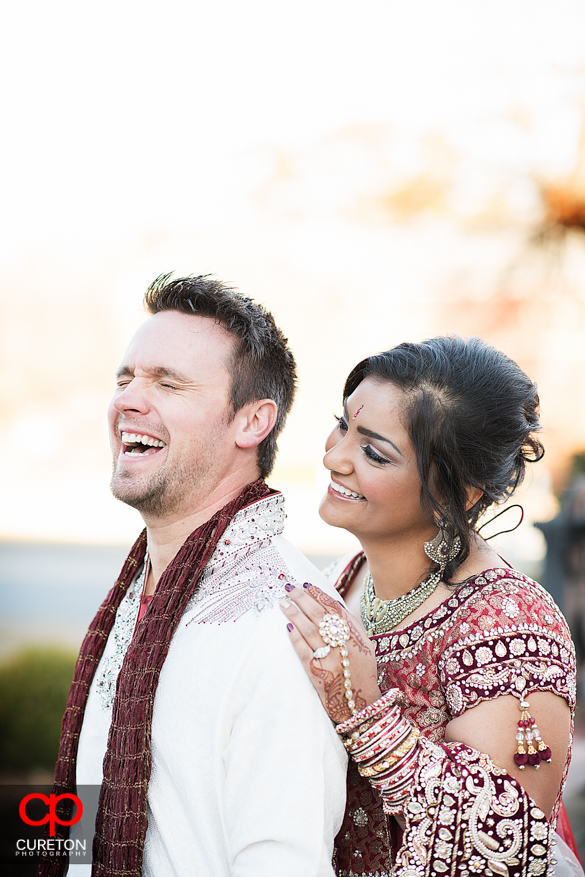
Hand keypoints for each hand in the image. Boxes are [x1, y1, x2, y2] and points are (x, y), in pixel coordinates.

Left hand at [280, 583, 380, 722]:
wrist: (361, 705)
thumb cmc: (361, 672)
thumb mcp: (363, 645)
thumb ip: (349, 626)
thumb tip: (328, 603)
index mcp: (356, 636)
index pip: (335, 609)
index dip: (320, 594)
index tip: (307, 584)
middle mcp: (345, 646)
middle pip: (320, 615)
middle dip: (303, 599)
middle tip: (289, 587)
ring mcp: (332, 660)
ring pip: (310, 630)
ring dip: (295, 614)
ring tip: (284, 602)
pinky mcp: (319, 675)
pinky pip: (304, 651)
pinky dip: (295, 637)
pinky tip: (287, 626)